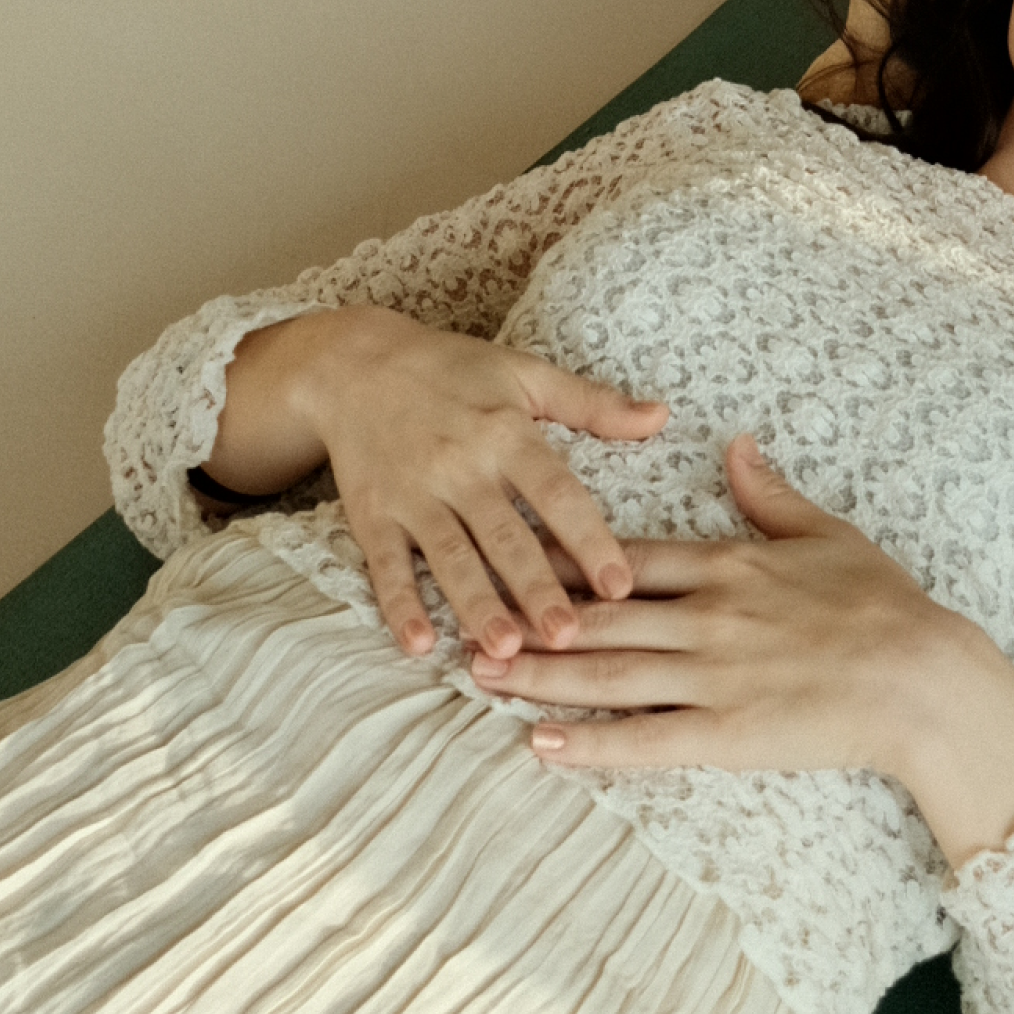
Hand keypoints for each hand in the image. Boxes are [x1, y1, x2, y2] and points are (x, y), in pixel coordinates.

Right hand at [212, 304, 666, 659]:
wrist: (353, 365)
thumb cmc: (451, 370)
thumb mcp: (524, 373)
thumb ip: (593, 403)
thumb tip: (661, 416)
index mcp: (506, 433)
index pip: (555, 493)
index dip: (589, 539)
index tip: (620, 584)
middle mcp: (461, 467)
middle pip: (504, 536)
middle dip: (536, 589)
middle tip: (568, 638)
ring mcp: (413, 494)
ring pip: (449, 558)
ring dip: (476, 604)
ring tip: (504, 648)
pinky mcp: (371, 514)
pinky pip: (386, 564)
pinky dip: (399, 604)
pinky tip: (418, 644)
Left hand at [474, 437, 1013, 869]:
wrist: (925, 679)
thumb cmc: (885, 604)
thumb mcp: (827, 533)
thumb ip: (770, 493)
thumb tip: (735, 444)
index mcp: (727, 564)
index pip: (626, 556)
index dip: (563, 556)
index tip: (509, 550)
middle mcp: (706, 616)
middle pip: (598, 614)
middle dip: (525, 616)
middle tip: (464, 621)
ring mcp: (712, 676)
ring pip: (607, 673)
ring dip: (539, 675)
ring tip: (480, 677)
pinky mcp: (726, 733)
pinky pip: (645, 739)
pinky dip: (592, 742)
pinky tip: (542, 743)